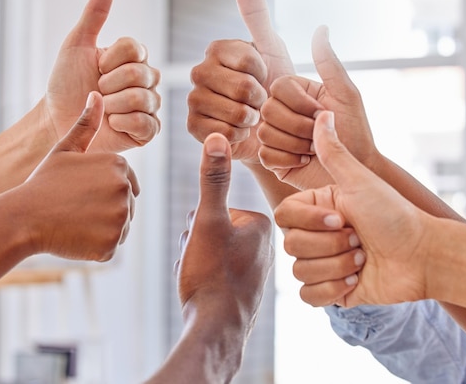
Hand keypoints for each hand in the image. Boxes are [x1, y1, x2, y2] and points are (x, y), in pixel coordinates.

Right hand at [18, 91, 138, 261]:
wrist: (22, 218)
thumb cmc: (43, 182)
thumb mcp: (65, 150)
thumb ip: (86, 124)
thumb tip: (98, 94)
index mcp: (119, 166)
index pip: (126, 183)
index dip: (101, 191)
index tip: (80, 192)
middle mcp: (125, 189)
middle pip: (126, 205)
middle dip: (105, 209)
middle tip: (76, 208)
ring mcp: (120, 218)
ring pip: (121, 226)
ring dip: (102, 228)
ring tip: (75, 221)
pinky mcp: (112, 243)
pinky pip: (111, 246)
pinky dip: (96, 246)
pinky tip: (76, 236)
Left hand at [44, 0, 160, 152]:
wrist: (57, 121)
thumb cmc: (66, 84)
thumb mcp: (76, 45)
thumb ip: (94, 15)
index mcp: (133, 59)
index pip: (135, 48)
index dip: (110, 60)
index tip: (95, 68)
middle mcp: (146, 81)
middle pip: (140, 73)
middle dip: (108, 84)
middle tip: (96, 91)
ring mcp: (149, 106)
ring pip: (143, 99)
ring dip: (112, 105)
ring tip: (102, 109)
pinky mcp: (148, 131)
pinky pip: (146, 123)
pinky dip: (122, 122)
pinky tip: (110, 123)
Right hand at [175, 133, 273, 326]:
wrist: (215, 330)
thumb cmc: (213, 274)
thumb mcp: (209, 220)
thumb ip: (213, 178)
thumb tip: (216, 136)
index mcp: (263, 225)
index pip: (218, 209)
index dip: (201, 225)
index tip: (207, 245)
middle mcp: (265, 247)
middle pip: (215, 230)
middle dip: (200, 243)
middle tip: (203, 263)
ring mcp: (256, 270)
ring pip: (214, 251)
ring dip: (200, 260)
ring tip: (203, 277)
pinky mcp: (246, 291)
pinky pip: (217, 272)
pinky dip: (206, 278)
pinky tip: (205, 291)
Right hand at [187, 0, 293, 164]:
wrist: (268, 126)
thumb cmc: (272, 86)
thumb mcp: (271, 47)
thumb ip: (257, 14)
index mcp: (216, 50)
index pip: (248, 60)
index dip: (265, 73)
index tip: (265, 76)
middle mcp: (200, 72)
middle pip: (242, 88)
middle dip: (262, 99)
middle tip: (260, 101)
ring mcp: (194, 99)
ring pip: (234, 111)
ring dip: (252, 119)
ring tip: (251, 116)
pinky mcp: (193, 126)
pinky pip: (223, 132)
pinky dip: (239, 135)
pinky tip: (239, 131)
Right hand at [258, 26, 378, 189]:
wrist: (355, 171)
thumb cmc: (356, 133)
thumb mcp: (345, 94)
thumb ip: (329, 62)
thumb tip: (321, 28)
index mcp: (296, 93)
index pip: (278, 86)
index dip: (300, 103)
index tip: (323, 113)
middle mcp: (281, 111)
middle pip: (267, 110)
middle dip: (300, 127)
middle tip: (318, 135)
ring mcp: (274, 135)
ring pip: (264, 133)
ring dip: (296, 144)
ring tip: (313, 149)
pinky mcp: (271, 159)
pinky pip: (266, 155)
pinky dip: (289, 160)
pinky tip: (303, 161)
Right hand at [275, 111, 430, 307]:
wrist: (422, 256)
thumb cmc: (394, 214)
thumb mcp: (360, 180)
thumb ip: (333, 151)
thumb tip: (323, 114)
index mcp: (317, 208)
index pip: (284, 215)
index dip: (310, 222)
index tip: (342, 218)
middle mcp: (316, 234)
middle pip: (291, 245)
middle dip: (330, 245)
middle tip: (358, 239)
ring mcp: (321, 263)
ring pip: (299, 271)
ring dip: (337, 267)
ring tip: (363, 260)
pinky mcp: (329, 290)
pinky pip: (307, 296)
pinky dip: (331, 290)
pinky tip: (356, 281)